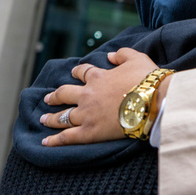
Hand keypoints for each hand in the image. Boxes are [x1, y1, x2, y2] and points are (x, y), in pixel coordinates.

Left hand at [40, 48, 159, 145]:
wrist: (152, 100)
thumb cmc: (147, 79)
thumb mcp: (137, 58)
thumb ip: (122, 54)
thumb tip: (110, 55)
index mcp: (98, 77)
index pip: (82, 72)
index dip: (76, 72)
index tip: (72, 72)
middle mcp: (88, 95)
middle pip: (65, 94)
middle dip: (56, 96)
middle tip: (48, 98)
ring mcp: (87, 114)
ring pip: (62, 116)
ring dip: (51, 117)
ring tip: (43, 119)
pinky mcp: (90, 132)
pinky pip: (68, 136)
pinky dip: (55, 140)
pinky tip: (45, 142)